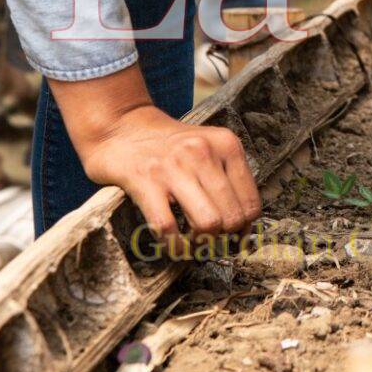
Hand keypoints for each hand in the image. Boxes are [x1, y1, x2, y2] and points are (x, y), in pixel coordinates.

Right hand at [50, 65, 259, 243]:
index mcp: (226, 145)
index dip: (244, 229)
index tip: (232, 238)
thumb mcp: (208, 147)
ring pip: (208, 224)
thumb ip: (228, 179)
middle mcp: (204, 153)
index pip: (251, 203)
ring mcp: (174, 167)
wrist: (120, 125)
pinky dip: (174, 246)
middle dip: (222, 239)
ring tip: (192, 242)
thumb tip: (243, 228)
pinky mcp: (145, 180)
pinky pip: (168, 228)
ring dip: (201, 243)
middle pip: (232, 218)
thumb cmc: (169, 145)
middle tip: (209, 241)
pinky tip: (172, 244)